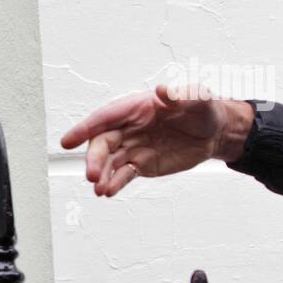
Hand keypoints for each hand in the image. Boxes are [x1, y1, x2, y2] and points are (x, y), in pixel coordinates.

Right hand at [59, 84, 253, 197]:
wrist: (214, 133)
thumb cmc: (203, 109)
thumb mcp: (197, 97)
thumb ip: (180, 95)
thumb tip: (163, 91)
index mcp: (136, 108)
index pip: (106, 118)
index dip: (85, 128)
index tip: (68, 141)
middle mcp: (128, 128)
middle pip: (103, 144)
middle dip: (94, 159)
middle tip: (92, 175)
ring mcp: (132, 148)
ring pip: (109, 162)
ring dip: (101, 175)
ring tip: (99, 189)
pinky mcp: (140, 165)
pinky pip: (122, 175)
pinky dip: (114, 183)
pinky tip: (108, 192)